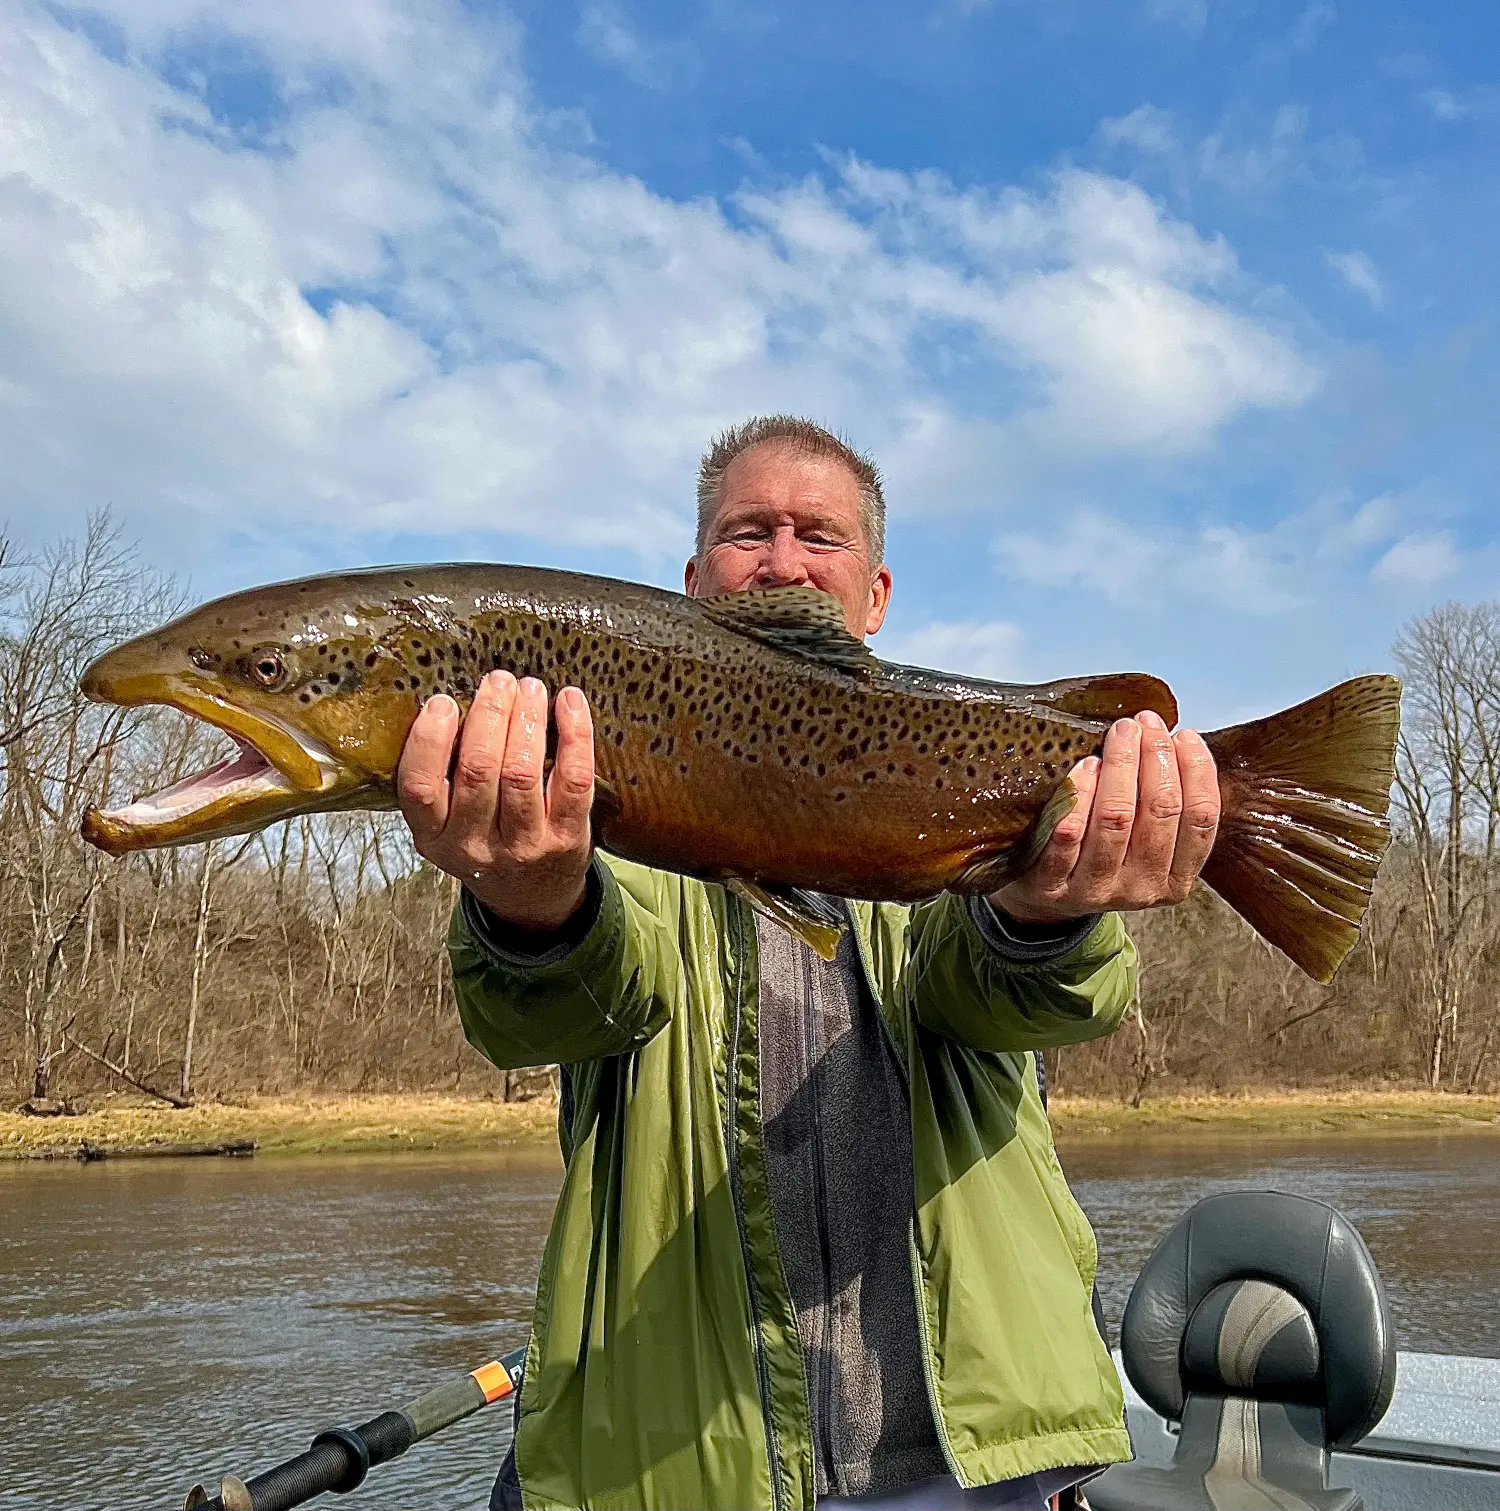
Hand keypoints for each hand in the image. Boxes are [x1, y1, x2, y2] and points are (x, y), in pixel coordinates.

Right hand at [397, 671, 595, 931]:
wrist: (531, 898)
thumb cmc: (484, 841)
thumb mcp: (445, 825)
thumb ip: (442, 778)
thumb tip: (453, 701)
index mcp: (434, 838)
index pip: (420, 788)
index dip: (430, 740)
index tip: (444, 702)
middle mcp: (474, 847)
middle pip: (479, 771)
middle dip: (490, 715)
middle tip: (499, 681)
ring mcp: (524, 846)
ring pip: (523, 772)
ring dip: (527, 719)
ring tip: (530, 688)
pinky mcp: (567, 840)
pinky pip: (573, 779)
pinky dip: (574, 735)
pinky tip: (569, 702)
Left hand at [990, 711, 1219, 925]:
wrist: (1046, 899)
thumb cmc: (1103, 856)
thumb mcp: (1145, 844)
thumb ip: (1164, 805)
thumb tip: (1174, 739)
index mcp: (1175, 880)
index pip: (1200, 820)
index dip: (1196, 771)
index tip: (1184, 734)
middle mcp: (1141, 889)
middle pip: (1160, 812)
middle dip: (1155, 757)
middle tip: (1144, 722)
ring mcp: (1097, 889)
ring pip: (1116, 818)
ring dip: (1120, 768)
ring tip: (1118, 736)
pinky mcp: (1053, 885)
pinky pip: (1068, 834)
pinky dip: (1079, 794)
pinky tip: (1084, 767)